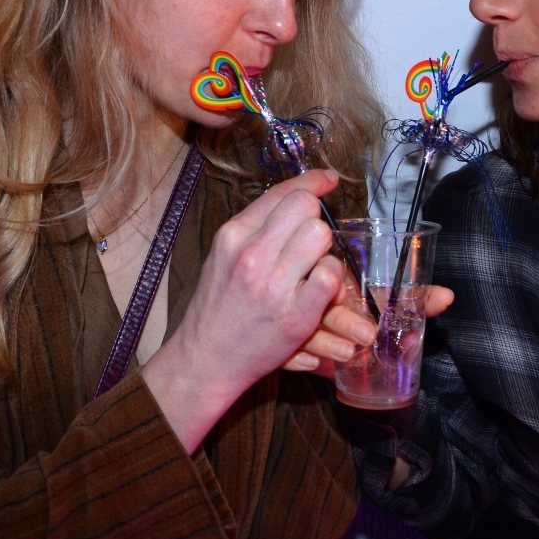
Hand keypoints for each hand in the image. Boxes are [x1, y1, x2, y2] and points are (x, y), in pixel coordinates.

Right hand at [144, 169, 345, 447]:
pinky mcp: (295, 317)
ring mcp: (273, 286)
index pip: (283, 193)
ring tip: (312, 268)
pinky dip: (333, 280)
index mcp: (233, 234)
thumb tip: (300, 194)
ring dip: (325, 251)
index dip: (312, 182)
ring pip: (321, 236)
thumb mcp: (225, 254)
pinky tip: (320, 290)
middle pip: (306, 208)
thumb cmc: (218, 304)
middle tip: (309, 245)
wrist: (204, 358)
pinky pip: (330, 276)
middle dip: (315, 221)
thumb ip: (257, 226)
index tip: (328, 181)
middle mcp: (251, 255)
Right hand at [284, 283, 455, 378]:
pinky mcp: (280, 345)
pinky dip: (299, 361)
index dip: (341, 288)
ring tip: (346, 355)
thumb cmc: (355, 305)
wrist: (320, 317)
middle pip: (319, 306)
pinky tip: (314, 366)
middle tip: (367, 336)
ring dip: (324, 343)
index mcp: (332, 277)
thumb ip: (415, 299)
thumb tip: (448, 298)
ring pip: (302, 331)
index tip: (355, 300)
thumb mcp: (381, 299)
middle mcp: (310, 297)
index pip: (331, 277)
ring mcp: (292, 322)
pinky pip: (284, 354)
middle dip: (342, 321)